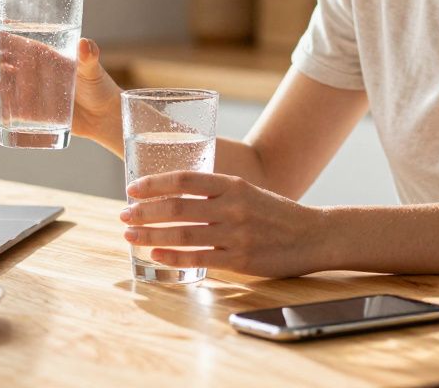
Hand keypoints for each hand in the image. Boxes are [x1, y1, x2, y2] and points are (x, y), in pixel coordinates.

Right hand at [0, 18, 124, 151]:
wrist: (101, 116)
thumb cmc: (96, 84)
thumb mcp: (92, 68)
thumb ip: (89, 56)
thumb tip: (84, 45)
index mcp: (40, 53)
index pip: (14, 37)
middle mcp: (27, 71)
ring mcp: (24, 92)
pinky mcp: (26, 113)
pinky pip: (4, 110)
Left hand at [120, 172, 326, 278]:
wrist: (314, 235)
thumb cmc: (275, 214)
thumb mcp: (247, 192)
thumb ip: (216, 193)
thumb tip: (173, 197)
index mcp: (232, 184)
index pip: (184, 179)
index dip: (154, 184)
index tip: (132, 189)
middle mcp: (232, 206)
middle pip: (177, 206)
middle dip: (144, 211)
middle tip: (124, 214)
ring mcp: (236, 234)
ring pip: (183, 233)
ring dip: (150, 234)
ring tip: (130, 235)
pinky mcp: (240, 259)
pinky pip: (198, 258)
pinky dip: (173, 256)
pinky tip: (156, 254)